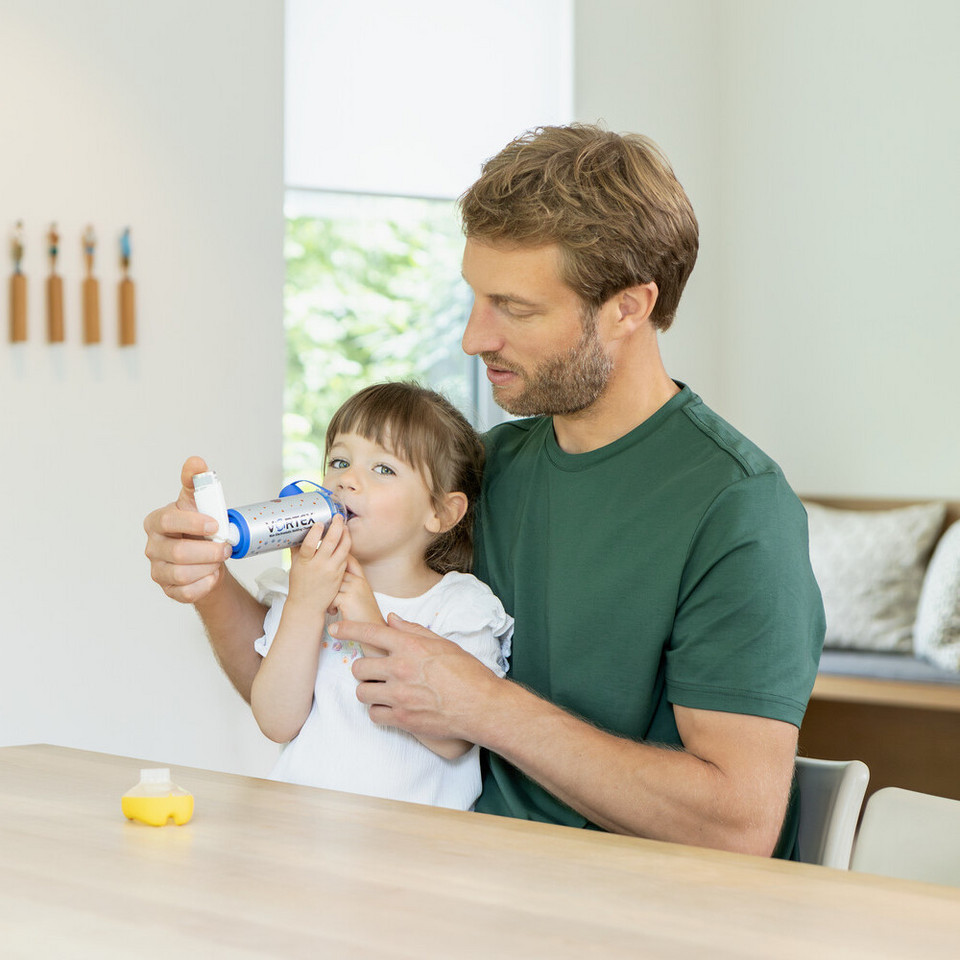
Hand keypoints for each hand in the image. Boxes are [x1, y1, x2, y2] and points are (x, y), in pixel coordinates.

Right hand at [144, 456, 232, 603]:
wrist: (207, 555)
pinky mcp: (168, 590)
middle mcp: (153, 547)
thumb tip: (196, 462)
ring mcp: (158, 570)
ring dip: (208, 567)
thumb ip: (196, 481)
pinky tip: (212, 576)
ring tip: (218, 560)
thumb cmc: (200, 527)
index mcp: (157, 522)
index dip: (193, 524)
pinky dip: (204, 585)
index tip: (216, 525)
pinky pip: (186, 593)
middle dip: (208, 551)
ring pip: (182, 575)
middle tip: (226, 547)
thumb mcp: (200, 502)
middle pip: (178, 553)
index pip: (168, 522)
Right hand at [287, 513, 350, 617]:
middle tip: (338, 517)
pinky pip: (346, 556)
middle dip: (337, 526)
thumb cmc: (300, 585)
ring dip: (346, 534)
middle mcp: (319, 566)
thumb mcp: (295, 565)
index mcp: (305, 563)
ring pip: (344, 548)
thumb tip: (296, 532)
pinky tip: (345, 540)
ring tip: (344, 526)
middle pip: (331, 542)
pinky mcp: (340, 574)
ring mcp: (332, 570)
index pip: (309, 545)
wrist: (308, 605)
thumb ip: (297, 548)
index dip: (315, 532)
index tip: (319, 522)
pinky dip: (346, 546)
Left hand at [332, 556, 384, 625]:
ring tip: (331, 606)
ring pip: (331, 585)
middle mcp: (359, 582)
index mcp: (362, 580)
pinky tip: (334, 612)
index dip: (340, 558)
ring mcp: (354, 589)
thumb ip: (351, 585)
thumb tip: (334, 579)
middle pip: (336, 572)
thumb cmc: (365, 616)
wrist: (374, 631)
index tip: (329, 563)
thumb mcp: (361, 596)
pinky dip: (330, 606)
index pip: (350, 561)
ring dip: (327, 596)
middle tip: (323, 592)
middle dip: (327, 582)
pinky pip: (331, 597)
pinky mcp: (348, 599)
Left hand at [340, 614, 502, 741]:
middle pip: (359, 666)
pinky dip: (378, 711)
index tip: (335, 628)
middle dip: (364, 669)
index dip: (348, 628)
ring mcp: (399, 695)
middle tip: (375, 672)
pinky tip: (390, 707)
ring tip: (382, 690)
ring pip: (362, 691)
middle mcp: (400, 668)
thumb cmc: (466, 672)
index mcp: (410, 646)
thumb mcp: (442, 643)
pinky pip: (373, 714)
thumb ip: (413, 630)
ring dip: (369, 690)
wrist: (480, 705)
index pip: (370, 632)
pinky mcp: (401, 718)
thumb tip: (391, 620)